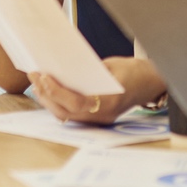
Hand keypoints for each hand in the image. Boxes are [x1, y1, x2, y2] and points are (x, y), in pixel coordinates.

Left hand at [28, 56, 164, 122]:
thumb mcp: (112, 66)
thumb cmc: (135, 71)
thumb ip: (89, 71)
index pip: (77, 102)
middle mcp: (103, 116)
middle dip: (46, 94)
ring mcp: (99, 120)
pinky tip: (48, 89)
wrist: (151, 83)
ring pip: (65, 115)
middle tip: (34, 75)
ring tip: (37, 81)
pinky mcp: (95, 118)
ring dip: (48, 99)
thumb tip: (62, 69)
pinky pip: (70, 113)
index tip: (44, 75)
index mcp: (110, 102)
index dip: (57, 91)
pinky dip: (57, 102)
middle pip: (65, 112)